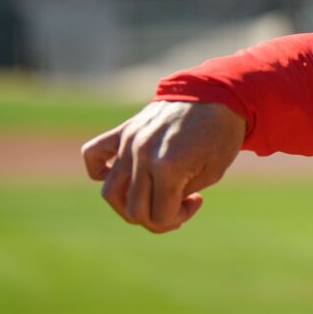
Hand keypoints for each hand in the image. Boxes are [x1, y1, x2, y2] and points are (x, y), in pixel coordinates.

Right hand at [81, 101, 245, 232]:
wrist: (219, 95)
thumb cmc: (220, 136)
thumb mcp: (212, 174)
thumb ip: (178, 196)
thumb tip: (152, 213)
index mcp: (168, 167)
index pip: (159, 217)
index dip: (178, 218)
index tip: (196, 200)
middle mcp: (142, 155)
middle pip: (134, 210)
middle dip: (159, 217)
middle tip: (180, 201)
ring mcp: (129, 142)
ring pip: (111, 192)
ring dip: (131, 205)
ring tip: (155, 196)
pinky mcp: (124, 130)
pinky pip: (92, 154)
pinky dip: (99, 170)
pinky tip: (123, 175)